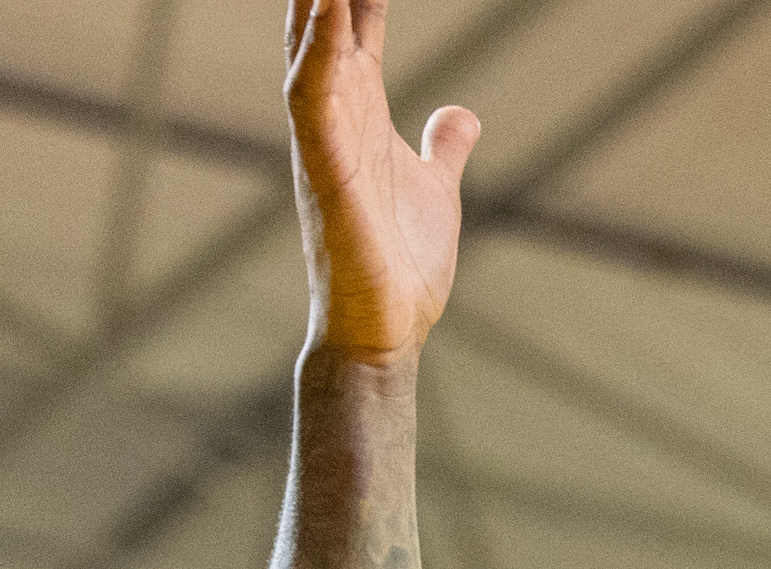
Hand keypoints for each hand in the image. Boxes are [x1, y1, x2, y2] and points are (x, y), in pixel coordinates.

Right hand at [288, 0, 478, 360]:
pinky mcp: (325, 174)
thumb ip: (445, 146)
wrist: (385, 334)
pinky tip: (327, 8)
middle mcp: (332, 112)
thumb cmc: (399, 267)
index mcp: (358, 107)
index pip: (357, 15)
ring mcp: (323, 140)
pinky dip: (316, 52)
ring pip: (310, 43)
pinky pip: (310, 100)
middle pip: (323, 13)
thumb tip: (461, 115)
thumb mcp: (437, 190)